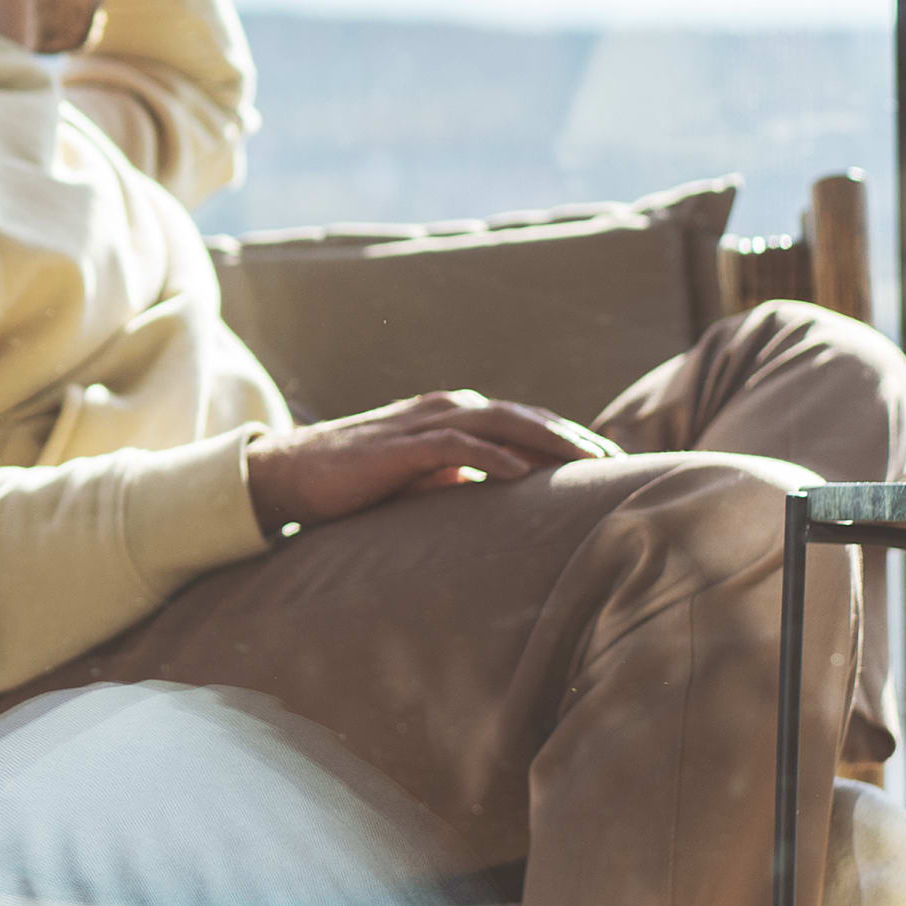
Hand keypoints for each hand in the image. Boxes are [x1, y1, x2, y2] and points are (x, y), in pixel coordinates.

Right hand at [245, 392, 621, 537]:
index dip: (568, 440)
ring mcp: (422, 423)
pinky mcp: (399, 445)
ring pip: (499, 422)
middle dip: (573, 438)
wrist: (288, 474)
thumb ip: (459, 479)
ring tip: (586, 464)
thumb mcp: (418, 480)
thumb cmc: (354, 482)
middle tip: (616, 465)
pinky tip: (521, 474)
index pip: (524, 422)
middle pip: (524, 416)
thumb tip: (501, 497)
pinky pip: (455, 444)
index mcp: (452, 415)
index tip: (608, 466)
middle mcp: (444, 408)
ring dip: (546, 442)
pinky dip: (491, 456)